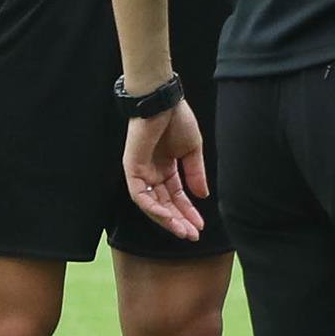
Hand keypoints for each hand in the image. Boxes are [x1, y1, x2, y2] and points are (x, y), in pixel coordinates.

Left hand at [123, 102, 209, 240]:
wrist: (163, 100)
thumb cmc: (177, 118)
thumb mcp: (192, 150)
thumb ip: (196, 174)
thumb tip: (203, 196)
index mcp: (165, 168)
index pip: (176, 197)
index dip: (188, 212)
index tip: (200, 226)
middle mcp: (152, 173)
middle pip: (164, 205)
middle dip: (179, 221)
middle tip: (192, 235)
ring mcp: (140, 172)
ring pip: (151, 205)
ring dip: (167, 219)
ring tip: (183, 231)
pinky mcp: (131, 168)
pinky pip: (139, 195)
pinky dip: (152, 208)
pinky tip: (167, 216)